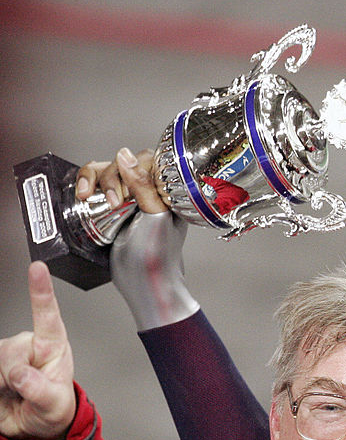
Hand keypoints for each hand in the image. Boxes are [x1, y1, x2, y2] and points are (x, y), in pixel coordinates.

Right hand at [0, 263, 75, 439]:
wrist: (32, 425)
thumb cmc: (52, 408)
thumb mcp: (55, 405)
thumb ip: (40, 389)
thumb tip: (22, 375)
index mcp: (52, 346)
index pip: (47, 315)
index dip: (41, 290)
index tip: (38, 268)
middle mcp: (27, 345)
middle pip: (9, 351)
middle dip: (13, 375)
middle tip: (24, 391)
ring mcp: (5, 354)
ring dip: (1, 383)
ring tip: (14, 392)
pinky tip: (3, 390)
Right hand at [78, 147, 196, 329]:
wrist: (144, 283)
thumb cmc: (158, 256)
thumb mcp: (155, 217)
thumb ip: (143, 186)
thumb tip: (126, 156)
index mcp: (168, 189)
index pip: (148, 160)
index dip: (132, 169)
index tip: (125, 193)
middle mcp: (150, 190)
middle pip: (124, 162)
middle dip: (111, 177)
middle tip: (113, 201)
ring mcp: (130, 197)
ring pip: (106, 170)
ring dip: (94, 178)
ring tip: (88, 196)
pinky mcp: (111, 206)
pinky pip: (95, 184)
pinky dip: (86, 184)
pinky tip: (82, 194)